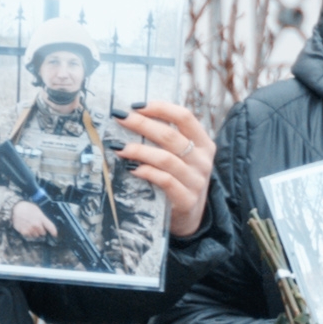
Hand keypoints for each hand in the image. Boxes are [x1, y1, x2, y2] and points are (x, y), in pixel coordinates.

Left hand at [117, 100, 214, 232]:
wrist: (190, 217)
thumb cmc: (180, 180)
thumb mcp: (182, 158)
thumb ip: (167, 140)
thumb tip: (133, 117)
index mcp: (204, 144)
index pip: (185, 117)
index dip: (160, 108)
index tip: (136, 106)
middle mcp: (202, 161)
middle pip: (171, 136)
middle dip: (142, 124)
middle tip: (120, 118)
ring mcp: (196, 181)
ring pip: (165, 159)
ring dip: (138, 150)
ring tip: (118, 146)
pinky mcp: (186, 200)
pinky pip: (164, 181)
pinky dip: (146, 172)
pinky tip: (131, 168)